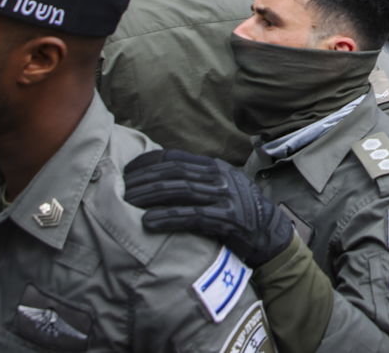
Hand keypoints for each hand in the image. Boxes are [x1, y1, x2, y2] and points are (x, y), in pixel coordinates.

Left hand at [123, 149, 293, 267]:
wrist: (268, 231)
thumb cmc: (237, 210)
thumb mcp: (220, 187)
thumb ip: (196, 180)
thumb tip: (159, 178)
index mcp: (214, 167)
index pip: (175, 158)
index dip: (148, 163)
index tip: (126, 171)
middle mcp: (219, 178)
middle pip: (174, 173)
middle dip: (144, 180)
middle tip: (120, 189)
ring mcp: (224, 197)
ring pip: (181, 190)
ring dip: (151, 196)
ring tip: (127, 203)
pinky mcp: (226, 219)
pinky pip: (192, 217)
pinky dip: (168, 218)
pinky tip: (148, 222)